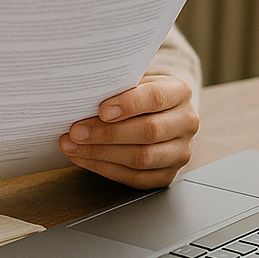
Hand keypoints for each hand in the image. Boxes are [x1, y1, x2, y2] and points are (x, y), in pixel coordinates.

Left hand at [58, 73, 198, 188]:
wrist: (158, 111)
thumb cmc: (139, 92)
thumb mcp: (133, 80)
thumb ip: (116, 85)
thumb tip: (83, 93)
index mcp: (179, 92)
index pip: (156, 98)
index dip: (128, 105)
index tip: (101, 110)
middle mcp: (186, 123)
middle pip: (148, 132)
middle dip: (107, 133)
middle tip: (76, 131)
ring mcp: (179, 152)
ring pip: (141, 158)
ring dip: (101, 153)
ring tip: (72, 146)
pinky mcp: (167, 174)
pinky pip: (135, 177)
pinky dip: (104, 168)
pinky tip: (83, 158)